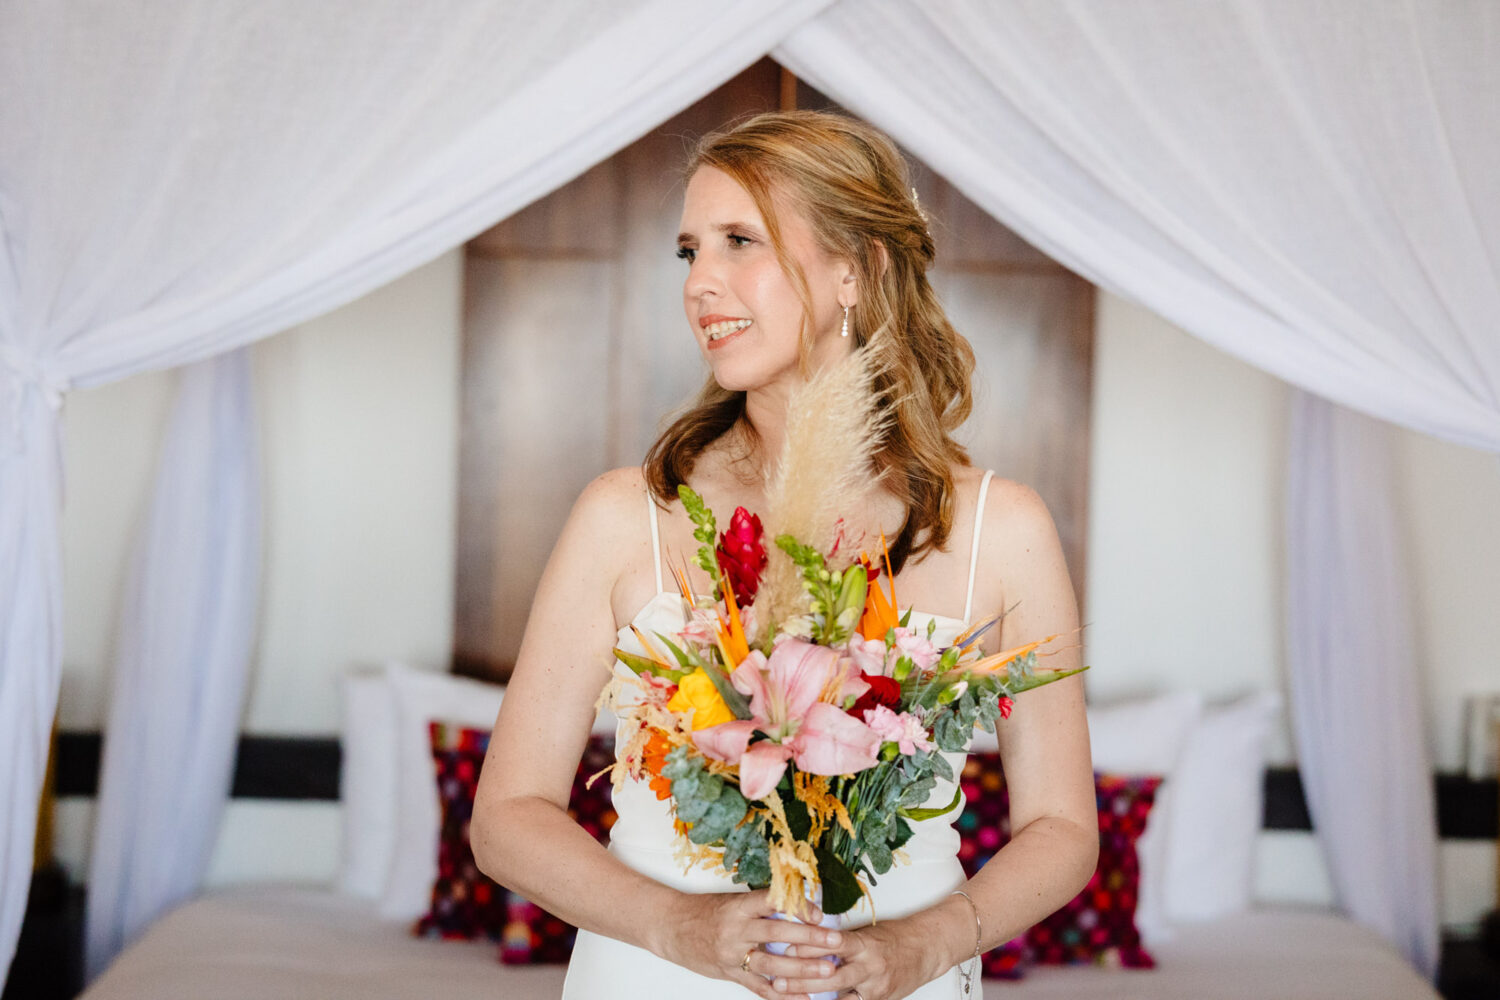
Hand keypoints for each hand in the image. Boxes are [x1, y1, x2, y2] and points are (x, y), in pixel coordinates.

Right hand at [652, 889, 846, 998]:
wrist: (669, 926)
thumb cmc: (702, 910)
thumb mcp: (731, 901)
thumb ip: (759, 906)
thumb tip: (797, 904)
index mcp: (738, 906)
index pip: (772, 903)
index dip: (797, 908)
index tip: (820, 913)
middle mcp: (736, 930)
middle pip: (777, 934)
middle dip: (810, 938)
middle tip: (836, 941)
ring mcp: (732, 954)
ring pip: (771, 964)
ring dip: (802, 969)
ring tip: (828, 971)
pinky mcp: (729, 973)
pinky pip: (758, 987)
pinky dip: (782, 996)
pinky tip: (803, 998)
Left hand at [770, 916, 941, 999]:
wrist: (926, 948)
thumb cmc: (894, 937)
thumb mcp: (866, 932)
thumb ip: (841, 941)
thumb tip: (806, 943)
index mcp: (864, 942)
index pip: (832, 944)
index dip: (807, 948)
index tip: (785, 950)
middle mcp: (870, 965)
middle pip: (831, 975)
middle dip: (802, 980)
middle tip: (779, 982)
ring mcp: (875, 985)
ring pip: (839, 996)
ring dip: (814, 998)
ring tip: (793, 999)